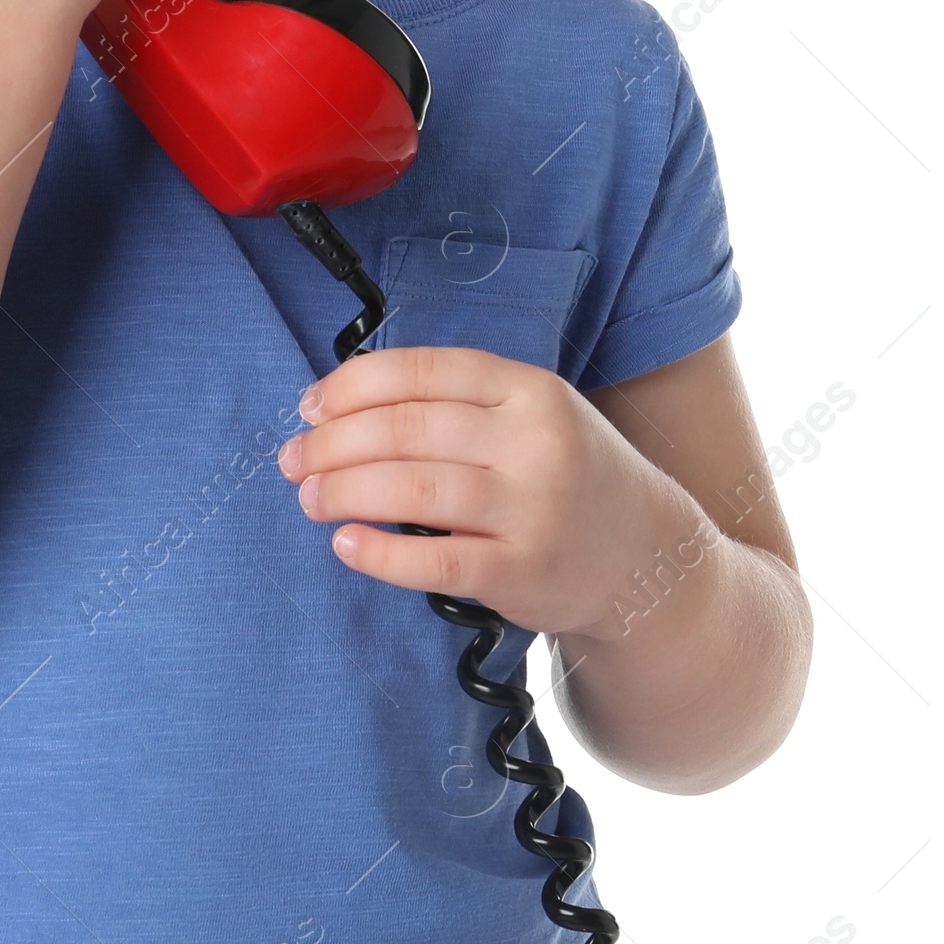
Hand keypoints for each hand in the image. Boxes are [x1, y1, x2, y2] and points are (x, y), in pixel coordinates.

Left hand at [275, 343, 684, 643]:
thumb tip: (345, 404)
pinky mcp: (523, 571)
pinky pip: (435, 561)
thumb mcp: (533, 415)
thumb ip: (458, 402)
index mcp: (529, 388)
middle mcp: (534, 441)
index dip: (351, 386)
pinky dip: (379, 553)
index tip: (310, 406)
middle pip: (406, 428)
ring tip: (310, 498)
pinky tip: (346, 544)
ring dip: (343, 491)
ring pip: (412, 489)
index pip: (420, 371)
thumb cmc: (570, 477)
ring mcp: (532, 508)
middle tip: (295, 459)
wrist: (648, 557)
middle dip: (333, 443)